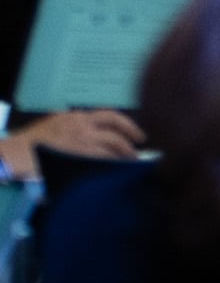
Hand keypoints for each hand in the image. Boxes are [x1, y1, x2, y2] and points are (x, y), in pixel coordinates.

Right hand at [9, 107, 138, 165]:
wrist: (17, 151)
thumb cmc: (31, 141)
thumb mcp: (53, 123)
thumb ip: (71, 124)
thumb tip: (87, 129)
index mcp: (76, 116)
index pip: (108, 115)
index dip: (125, 123)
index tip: (135, 133)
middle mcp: (82, 124)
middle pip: (116, 126)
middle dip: (132, 134)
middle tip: (139, 145)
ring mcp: (82, 138)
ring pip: (113, 143)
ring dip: (125, 152)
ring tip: (132, 159)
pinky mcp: (80, 153)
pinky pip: (104, 157)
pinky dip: (114, 162)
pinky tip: (119, 167)